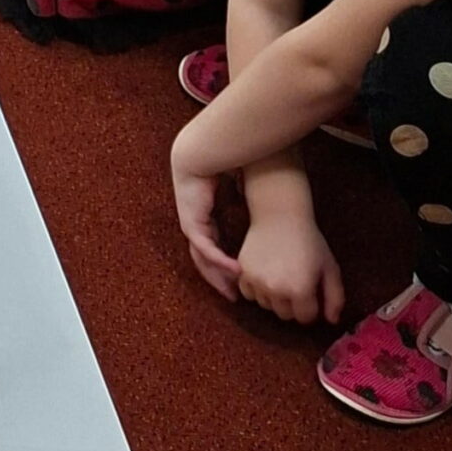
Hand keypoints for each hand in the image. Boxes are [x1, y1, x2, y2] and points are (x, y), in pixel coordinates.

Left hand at [173, 159, 242, 300]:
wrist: (204, 152)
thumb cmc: (221, 168)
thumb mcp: (234, 192)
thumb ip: (241, 203)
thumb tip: (259, 213)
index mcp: (204, 220)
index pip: (213, 251)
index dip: (226, 268)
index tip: (241, 281)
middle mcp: (195, 225)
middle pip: (205, 261)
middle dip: (220, 280)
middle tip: (235, 298)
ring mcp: (192, 225)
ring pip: (203, 259)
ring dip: (219, 276)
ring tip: (235, 292)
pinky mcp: (192, 223)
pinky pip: (206, 248)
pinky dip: (221, 261)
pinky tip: (237, 270)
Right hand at [236, 212, 346, 325]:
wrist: (279, 217)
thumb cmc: (309, 242)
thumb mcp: (330, 268)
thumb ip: (335, 298)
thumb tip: (332, 320)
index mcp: (300, 291)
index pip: (305, 318)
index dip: (311, 308)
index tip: (311, 294)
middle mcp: (276, 290)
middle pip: (284, 314)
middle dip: (292, 305)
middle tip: (296, 286)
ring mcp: (256, 282)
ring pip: (265, 305)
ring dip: (274, 299)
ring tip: (280, 279)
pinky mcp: (242, 272)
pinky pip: (248, 294)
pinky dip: (256, 290)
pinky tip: (265, 277)